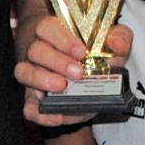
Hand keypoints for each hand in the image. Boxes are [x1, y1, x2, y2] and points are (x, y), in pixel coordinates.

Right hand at [15, 16, 130, 125]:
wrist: (87, 77)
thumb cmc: (96, 54)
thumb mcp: (111, 42)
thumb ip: (120, 37)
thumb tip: (115, 42)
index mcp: (55, 33)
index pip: (48, 27)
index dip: (62, 39)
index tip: (81, 52)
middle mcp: (39, 52)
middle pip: (35, 50)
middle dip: (56, 61)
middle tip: (77, 73)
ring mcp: (33, 75)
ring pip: (24, 72)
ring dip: (41, 80)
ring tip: (62, 87)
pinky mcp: (34, 100)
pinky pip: (28, 107)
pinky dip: (40, 113)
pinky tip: (56, 116)